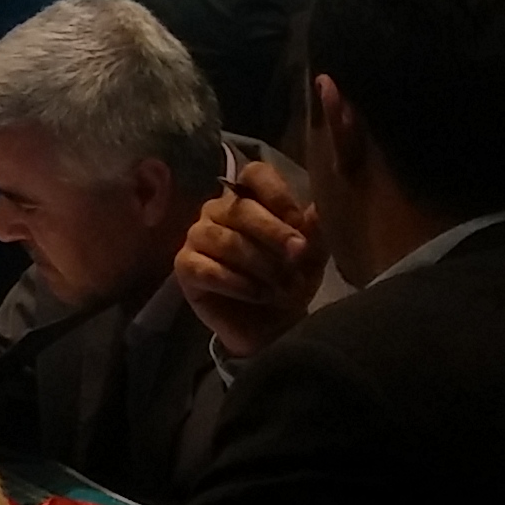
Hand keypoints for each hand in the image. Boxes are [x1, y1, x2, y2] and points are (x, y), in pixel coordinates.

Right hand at [176, 162, 322, 359]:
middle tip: (297, 256)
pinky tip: (258, 294)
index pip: (255, 174)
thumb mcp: (311, 257)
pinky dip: (237, 283)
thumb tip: (320, 206)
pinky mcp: (185, 267)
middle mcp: (218, 210)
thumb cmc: (288, 282)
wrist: (270, 329)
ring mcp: (197, 236)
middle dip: (274, 233)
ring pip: (225, 239)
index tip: (300, 224)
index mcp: (249, 198)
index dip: (279, 196)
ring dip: (259, 264)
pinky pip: (206, 268)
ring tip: (282, 287)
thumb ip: (314, 230)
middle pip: (241, 207)